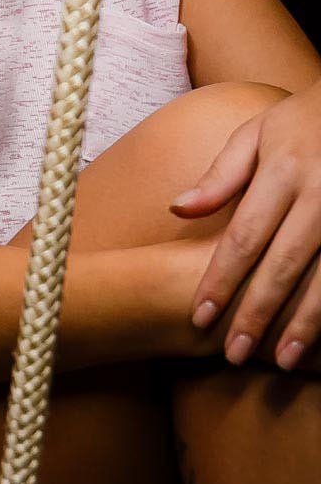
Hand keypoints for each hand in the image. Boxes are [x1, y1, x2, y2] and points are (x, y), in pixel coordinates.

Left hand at [172, 80, 320, 370]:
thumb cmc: (300, 122)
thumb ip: (221, 176)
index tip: (199, 316)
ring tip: (279, 361)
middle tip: (233, 353)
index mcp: (284, 170)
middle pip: (283, 265)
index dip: (221, 279)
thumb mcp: (257, 134)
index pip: (244, 236)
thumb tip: (177, 209)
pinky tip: (319, 340)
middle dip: (257, 313)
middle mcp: (320, 195)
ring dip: (303, 325)